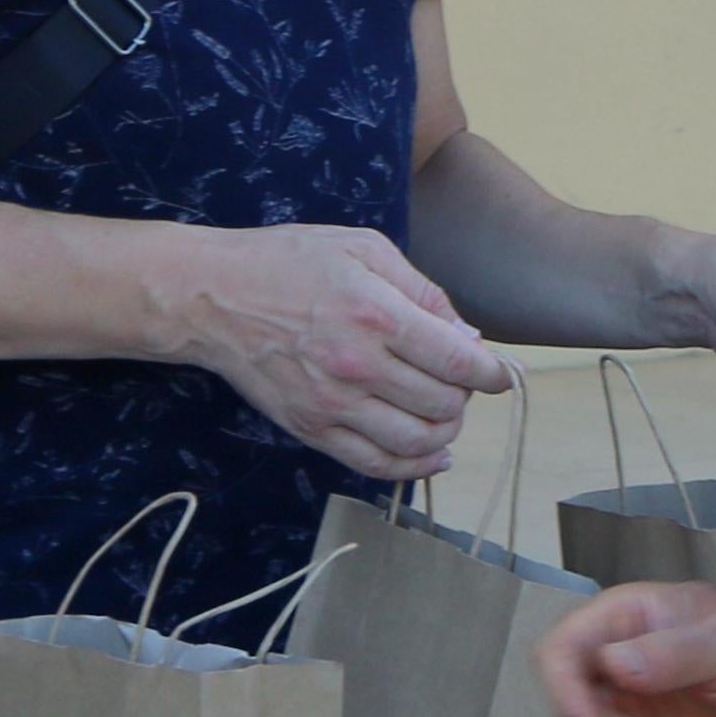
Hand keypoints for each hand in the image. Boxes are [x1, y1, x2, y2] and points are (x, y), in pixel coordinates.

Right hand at [155, 223, 506, 476]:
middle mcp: (358, 365)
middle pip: (443, 403)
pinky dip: (414, 467)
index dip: (492, 372)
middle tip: (460, 380)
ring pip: (416, 441)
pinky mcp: (311, 429)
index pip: (459, 360)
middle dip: (466, 395)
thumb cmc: (290, 262)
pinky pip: (375, 465)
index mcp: (377, 313)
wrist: (214, 297)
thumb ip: (423, 291)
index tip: (500, 374)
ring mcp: (332, 404)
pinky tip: (432, 453)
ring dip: (445, 431)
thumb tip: (467, 335)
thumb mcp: (364, 249)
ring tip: (445, 412)